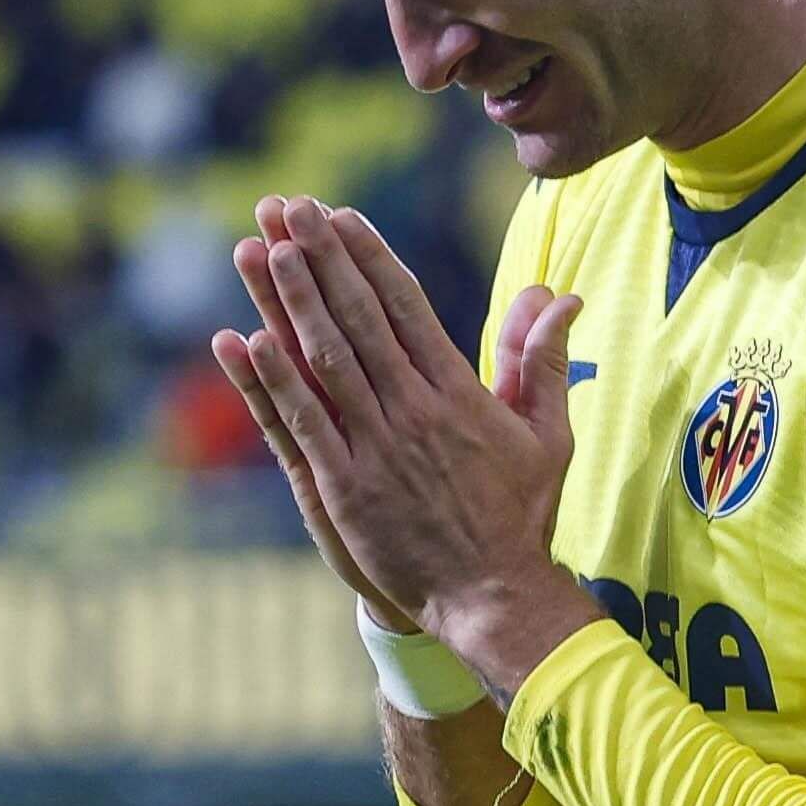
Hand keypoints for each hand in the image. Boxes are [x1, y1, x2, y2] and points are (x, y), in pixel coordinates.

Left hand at [215, 197, 596, 691]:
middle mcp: (414, 411)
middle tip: (287, 208)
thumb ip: (545, 360)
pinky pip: (303, 426)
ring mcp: (377, 450)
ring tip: (257, 251)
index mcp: (459, 391)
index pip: (406, 306)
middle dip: (320, 258)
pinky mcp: (346, 491)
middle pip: (357, 318)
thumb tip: (561, 296)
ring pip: (325, 361)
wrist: (495, 597)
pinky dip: (273, 383)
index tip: (341, 216)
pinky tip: (244, 341)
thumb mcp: (548, 433)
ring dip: (289, 302)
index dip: (368, 257)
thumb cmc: (521, 515)